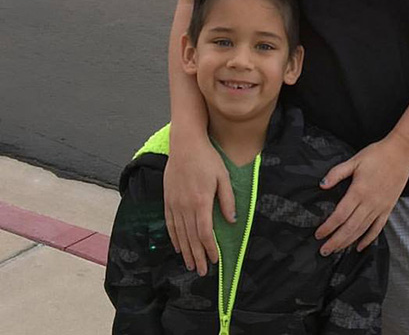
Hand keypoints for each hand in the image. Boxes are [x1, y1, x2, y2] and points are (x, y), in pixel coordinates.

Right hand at [164, 133, 235, 275]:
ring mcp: (175, 204)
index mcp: (201, 202)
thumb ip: (228, 200)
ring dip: (186, 251)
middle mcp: (186, 206)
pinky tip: (178, 247)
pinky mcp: (168, 200)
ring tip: (191, 264)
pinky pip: (170, 224)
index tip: (215, 259)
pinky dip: (174, 238)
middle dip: (198, 256)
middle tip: (203, 271)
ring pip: (180, 234)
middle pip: (191, 238)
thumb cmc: (207, 158)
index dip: (210, 248)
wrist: (185, 145)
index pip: (205, 233)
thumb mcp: (223, 176)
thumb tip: (232, 220)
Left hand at [315, 132, 408, 254]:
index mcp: (358, 191)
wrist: (401, 154)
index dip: (328, 227)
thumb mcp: (354, 160)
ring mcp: (380, 207)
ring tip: (337, 250)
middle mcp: (369, 203)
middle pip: (349, 227)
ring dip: (348, 242)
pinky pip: (377, 228)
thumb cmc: (377, 155)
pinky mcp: (388, 208)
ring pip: (362, 230)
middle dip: (335, 241)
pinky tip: (360, 247)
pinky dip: (368, 239)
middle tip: (324, 251)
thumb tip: (322, 184)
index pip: (340, 215)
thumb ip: (337, 173)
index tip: (318, 234)